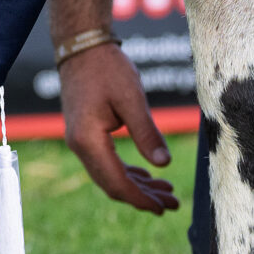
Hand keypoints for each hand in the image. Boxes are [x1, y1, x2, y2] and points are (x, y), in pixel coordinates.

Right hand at [57, 43, 178, 213]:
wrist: (81, 46)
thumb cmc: (107, 68)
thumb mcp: (132, 98)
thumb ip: (146, 133)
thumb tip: (164, 164)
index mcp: (88, 141)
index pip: (116, 182)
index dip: (141, 198)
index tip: (164, 207)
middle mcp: (80, 146)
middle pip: (112, 184)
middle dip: (143, 197)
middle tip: (173, 205)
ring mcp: (80, 141)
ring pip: (110, 175)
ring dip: (138, 186)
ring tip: (166, 193)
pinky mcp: (86, 134)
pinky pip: (107, 162)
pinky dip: (127, 172)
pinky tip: (146, 176)